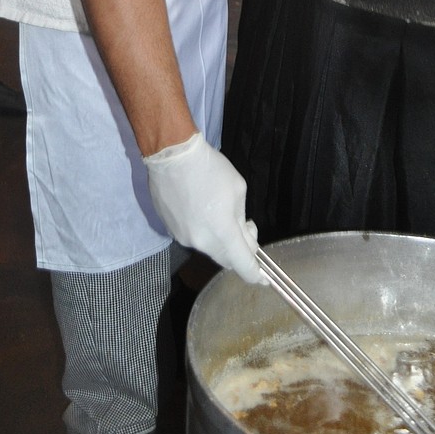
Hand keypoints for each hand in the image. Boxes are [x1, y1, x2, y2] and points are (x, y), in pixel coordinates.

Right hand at [144, 133, 266, 283]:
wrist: (172, 155)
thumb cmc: (211, 169)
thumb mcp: (238, 190)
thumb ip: (242, 220)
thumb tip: (242, 236)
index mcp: (223, 234)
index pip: (243, 266)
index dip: (256, 275)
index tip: (264, 278)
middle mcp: (202, 243)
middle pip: (226, 260)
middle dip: (238, 252)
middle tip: (244, 228)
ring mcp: (183, 238)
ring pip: (208, 247)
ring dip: (218, 238)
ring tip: (218, 211)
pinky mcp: (171, 229)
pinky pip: (192, 237)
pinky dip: (201, 229)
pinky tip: (199, 207)